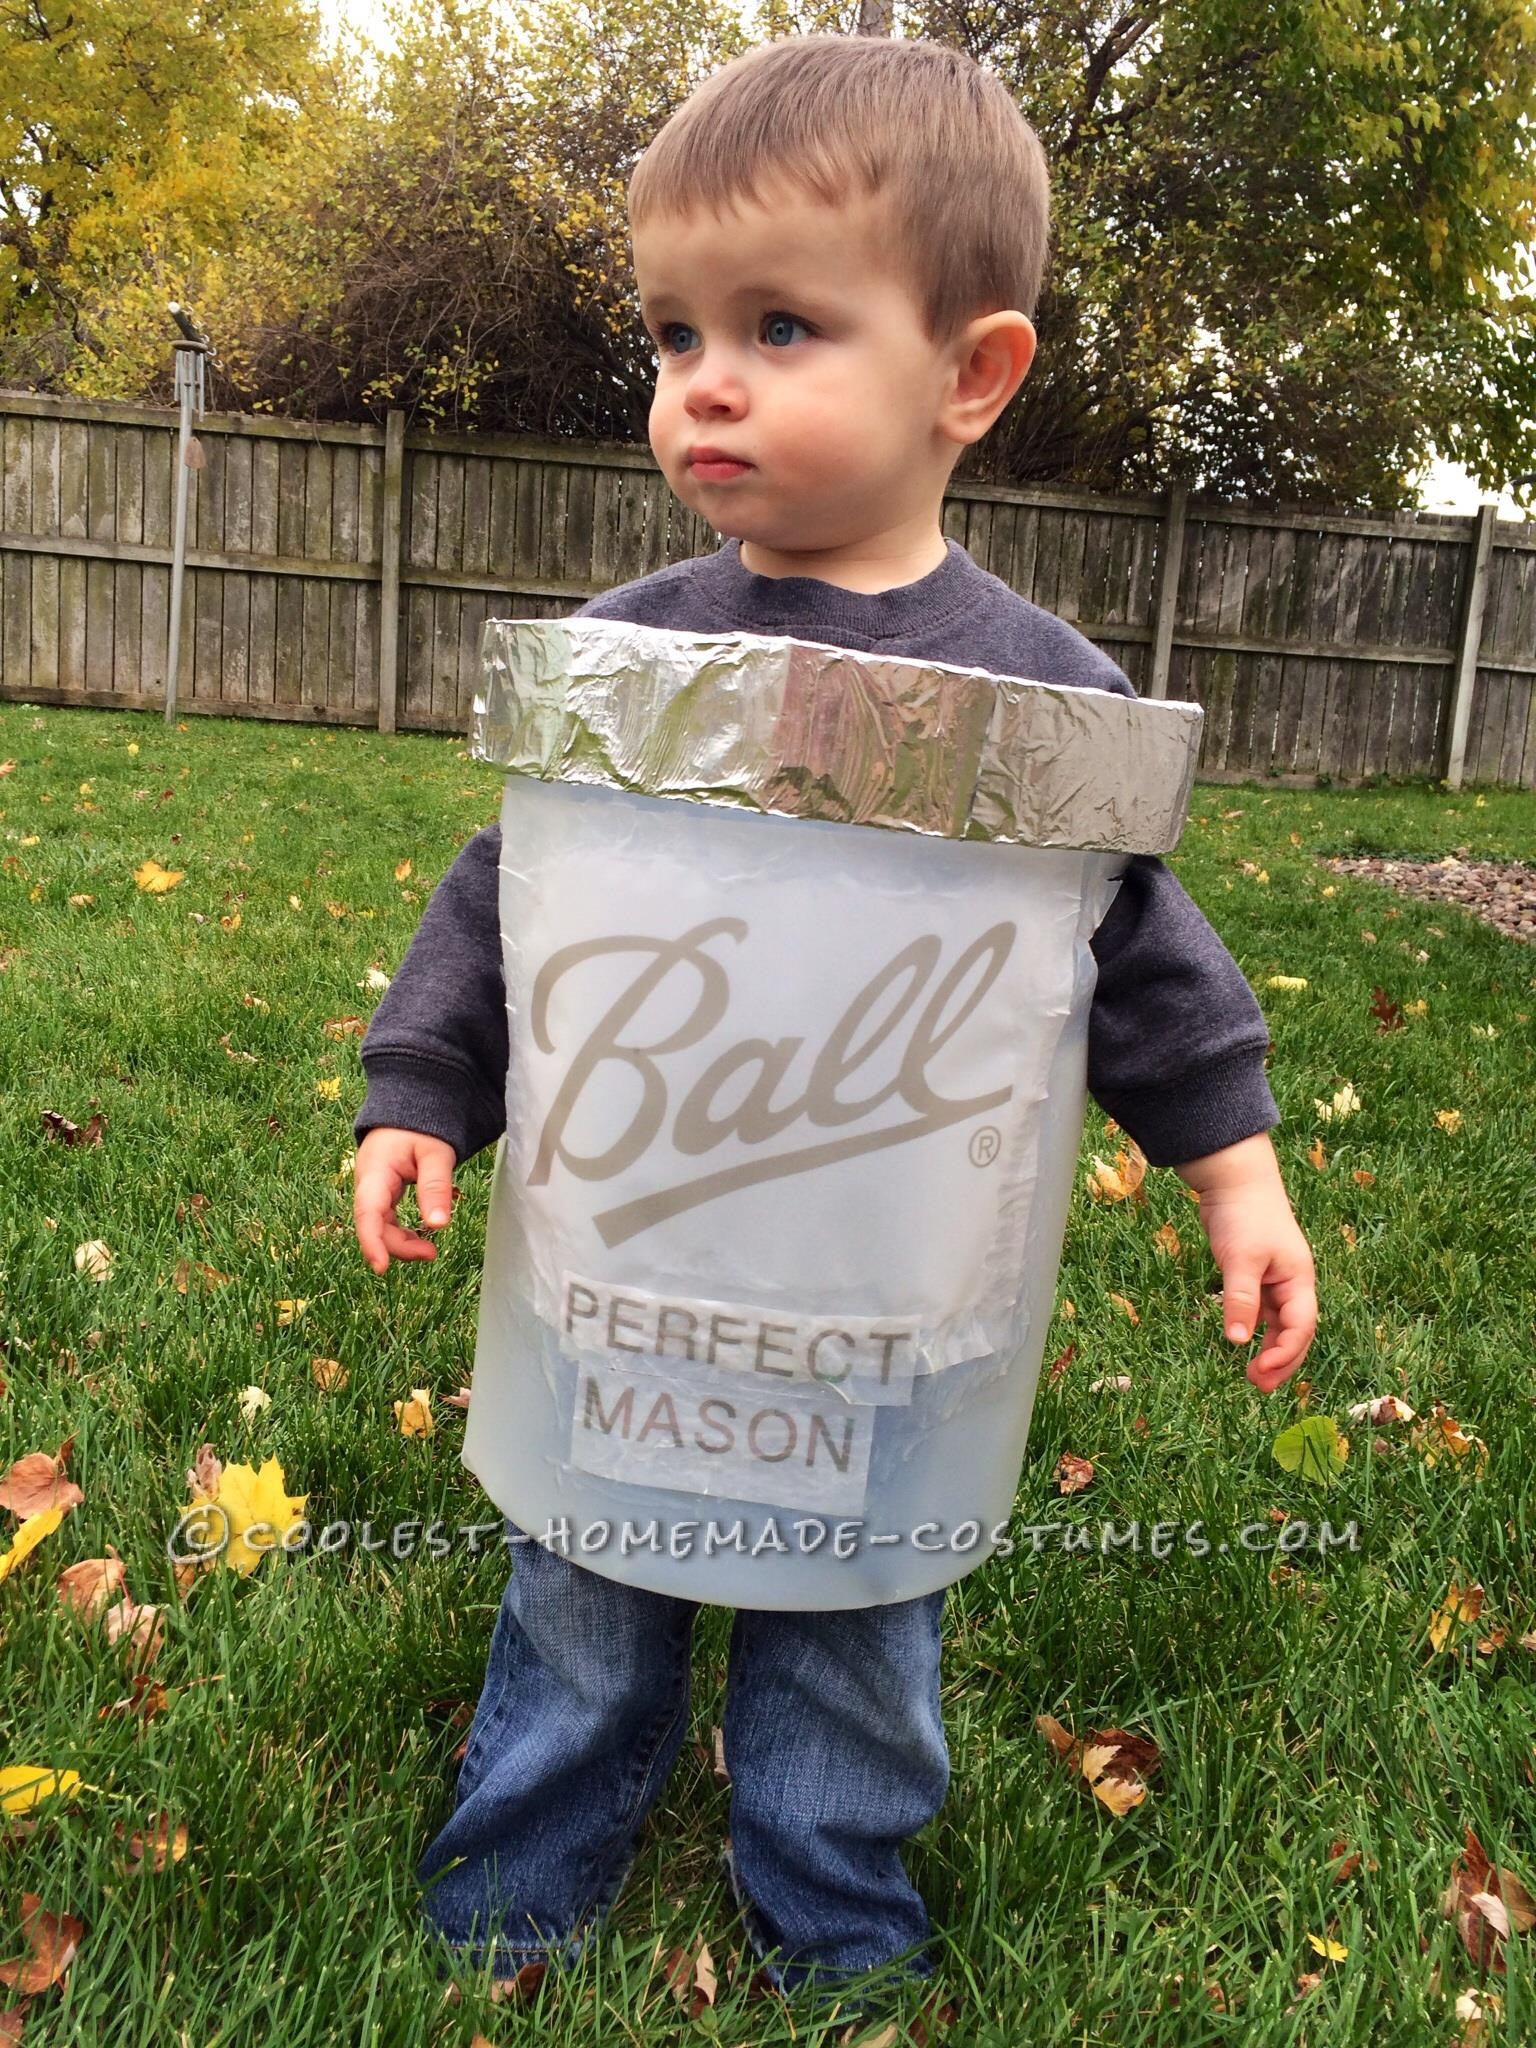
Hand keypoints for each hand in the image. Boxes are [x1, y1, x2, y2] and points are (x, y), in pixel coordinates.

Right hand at [353, 1127, 456, 1274]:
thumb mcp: (435, 1154)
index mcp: (375, 1171)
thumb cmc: (421, 1127)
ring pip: (380, 1224)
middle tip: (431, 1253)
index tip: (381, 1268)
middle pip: (374, 1224)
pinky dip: (401, 1231)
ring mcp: (372, 1189)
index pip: (368, 1213)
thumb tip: (439, 1225)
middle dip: (399, 1245)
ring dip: (401, 1241)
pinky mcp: (381, 1193)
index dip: (372, 1243)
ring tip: (429, 1250)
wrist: (410, 1109)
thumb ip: (435, 1187)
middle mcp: (367, 1183)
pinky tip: (419, 1236)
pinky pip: (386, 1219)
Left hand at [1176, 1134, 1317, 1392]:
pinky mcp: (1256, 1274)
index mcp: (1298, 1279)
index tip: (1263, 1371)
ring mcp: (1275, 1279)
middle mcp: (1292, 1283)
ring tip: (1254, 1376)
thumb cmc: (1244, 1215)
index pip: (1301, 1326)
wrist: (1234, 1179)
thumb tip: (1239, 1341)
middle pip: (1296, 1331)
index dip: (1286, 1353)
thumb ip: (1240, 1299)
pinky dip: (1257, 1329)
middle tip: (1260, 1387)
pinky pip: (1262, 1311)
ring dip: (1269, 1349)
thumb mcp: (1241, 1259)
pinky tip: (1246, 1343)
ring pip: (1279, 1324)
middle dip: (1282, 1361)